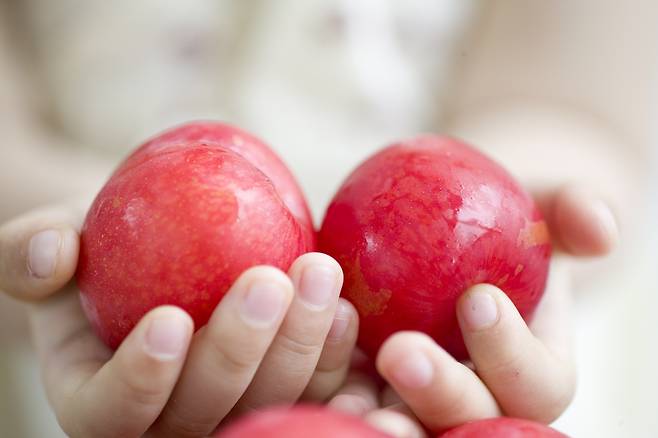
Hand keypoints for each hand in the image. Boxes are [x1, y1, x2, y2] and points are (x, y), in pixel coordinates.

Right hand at [0, 202, 358, 437]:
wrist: (162, 254)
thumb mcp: (54, 236)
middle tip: (268, 280)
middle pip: (203, 412)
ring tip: (319, 273)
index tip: (168, 319)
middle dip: (237, 350)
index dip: (139, 378)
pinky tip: (342, 309)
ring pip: (269, 405)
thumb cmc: (105, 248)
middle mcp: (168, 423)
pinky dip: (331, 356)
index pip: (112, 411)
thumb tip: (50, 254)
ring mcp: (232, 412)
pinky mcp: (283, 393)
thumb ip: (28, 250)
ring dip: (299, 346)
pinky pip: (313, 390)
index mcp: (100, 400)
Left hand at [327, 185, 617, 437]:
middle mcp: (475, 396)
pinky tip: (294, 360)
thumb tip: (599, 228)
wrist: (449, 227)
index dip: (510, 352)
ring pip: (403, 423)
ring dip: (373, 412)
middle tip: (402, 353)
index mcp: (530, 369)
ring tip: (347, 392)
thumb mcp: (542, 203)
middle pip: (468, 420)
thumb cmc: (501, 216)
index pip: (535, 384)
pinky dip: (323, 385)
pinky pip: (344, 395)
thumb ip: (574, 212)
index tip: (477, 297)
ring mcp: (415, 395)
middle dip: (441, 395)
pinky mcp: (363, 380)